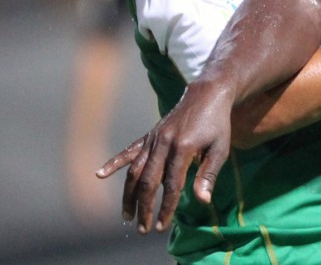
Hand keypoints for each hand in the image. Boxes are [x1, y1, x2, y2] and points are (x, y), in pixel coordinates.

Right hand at [95, 80, 234, 234]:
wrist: (207, 93)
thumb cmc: (217, 123)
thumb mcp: (220, 148)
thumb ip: (208, 174)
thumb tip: (201, 200)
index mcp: (183, 147)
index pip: (171, 185)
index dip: (166, 207)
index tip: (162, 226)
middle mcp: (163, 143)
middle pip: (148, 181)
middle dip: (143, 207)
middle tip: (143, 228)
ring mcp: (154, 138)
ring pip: (135, 170)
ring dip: (128, 194)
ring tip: (126, 215)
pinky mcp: (150, 134)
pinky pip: (129, 150)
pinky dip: (114, 162)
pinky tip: (100, 174)